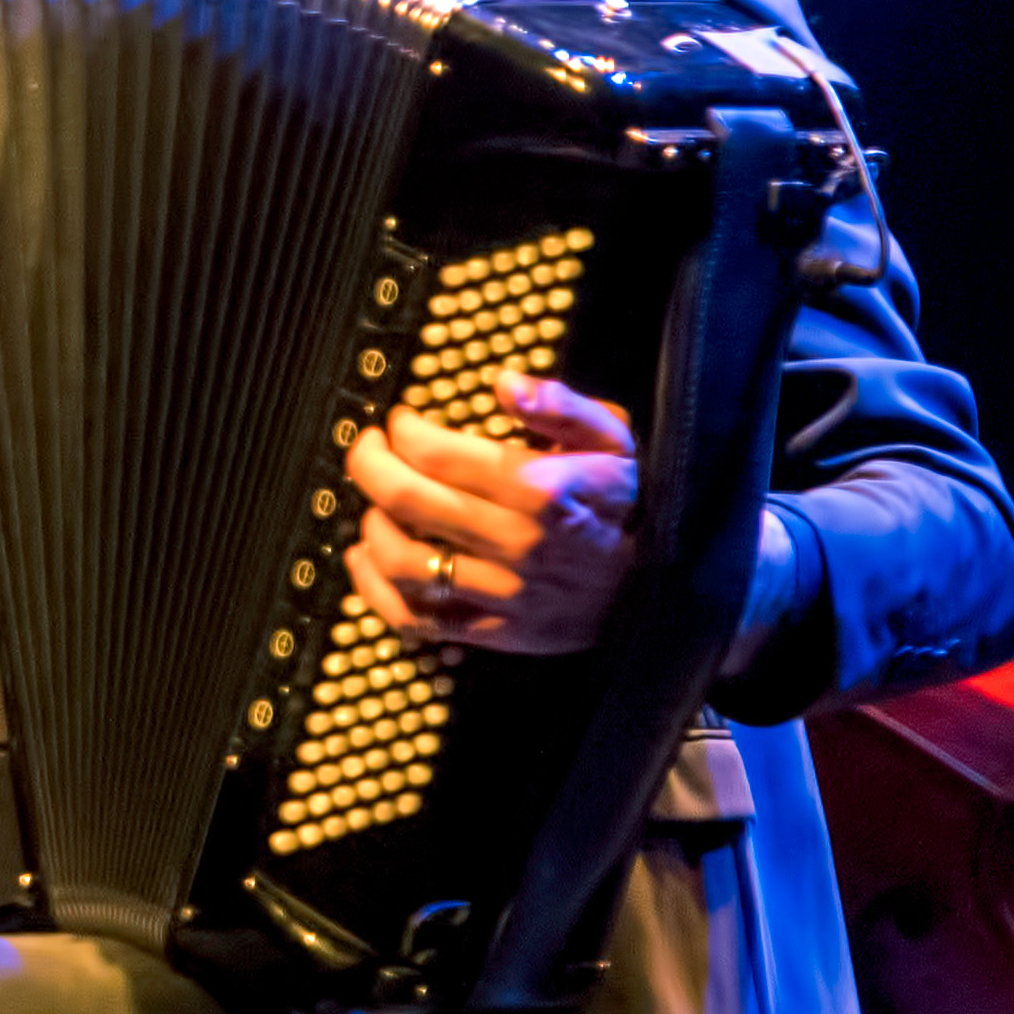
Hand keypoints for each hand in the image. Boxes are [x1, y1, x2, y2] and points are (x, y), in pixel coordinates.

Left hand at [346, 375, 640, 655]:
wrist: (648, 588)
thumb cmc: (612, 504)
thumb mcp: (611, 441)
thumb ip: (562, 405)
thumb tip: (506, 383)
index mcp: (544, 490)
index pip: (442, 455)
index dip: (405, 432)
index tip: (400, 422)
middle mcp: (519, 542)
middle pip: (410, 500)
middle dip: (370, 464)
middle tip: (368, 448)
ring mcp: (502, 593)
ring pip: (403, 560)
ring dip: (372, 525)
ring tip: (375, 504)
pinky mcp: (490, 631)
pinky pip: (412, 615)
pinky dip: (372, 587)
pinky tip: (365, 555)